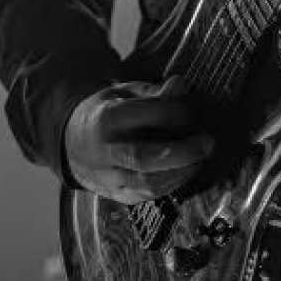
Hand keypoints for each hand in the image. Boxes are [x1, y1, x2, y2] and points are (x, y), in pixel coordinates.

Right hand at [63, 77, 213, 203]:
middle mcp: (104, 152)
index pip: (147, 116)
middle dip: (183, 151)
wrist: (73, 144)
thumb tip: (181, 84)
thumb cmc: (108, 113)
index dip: (176, 111)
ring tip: (200, 157)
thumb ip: (154, 91)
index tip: (191, 110)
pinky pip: (148, 196)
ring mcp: (108, 178)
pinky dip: (173, 185)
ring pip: (148, 183)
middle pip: (145, 157)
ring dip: (182, 172)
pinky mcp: (117, 196)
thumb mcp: (124, 93)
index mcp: (106, 118)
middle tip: (207, 142)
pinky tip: (186, 170)